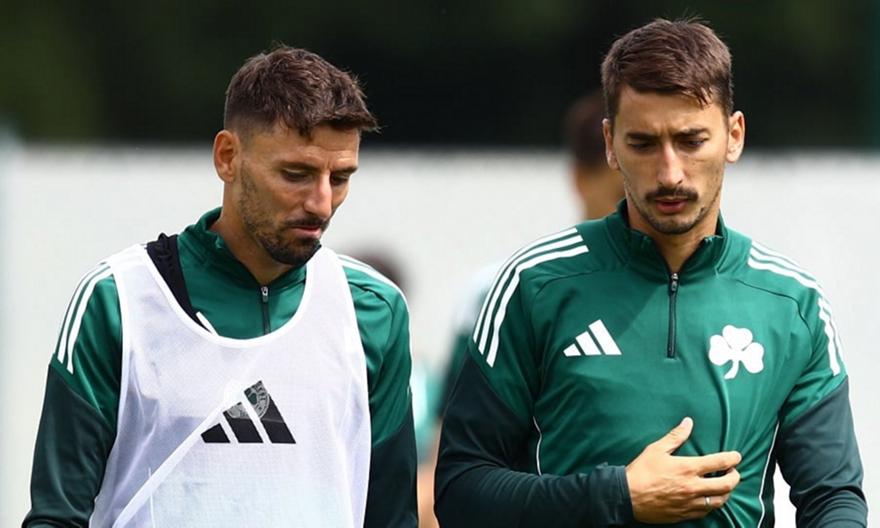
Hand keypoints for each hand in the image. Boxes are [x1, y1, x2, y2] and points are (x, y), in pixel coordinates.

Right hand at [625, 417, 741, 523]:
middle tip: (733, 472)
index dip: (732, 458)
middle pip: (726, 485)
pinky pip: (706, 511)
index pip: (719, 463)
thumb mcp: (656, 449)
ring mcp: (690, 503)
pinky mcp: (685, 514)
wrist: (627, 496)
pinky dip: (712, 504)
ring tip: (723, 486)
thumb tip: (688, 422)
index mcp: (687, 468)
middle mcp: (693, 487)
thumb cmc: (641, 471)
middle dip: (735, 477)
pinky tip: (709, 498)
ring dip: (726, 492)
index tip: (736, 456)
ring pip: (719, 501)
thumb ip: (675, 436)